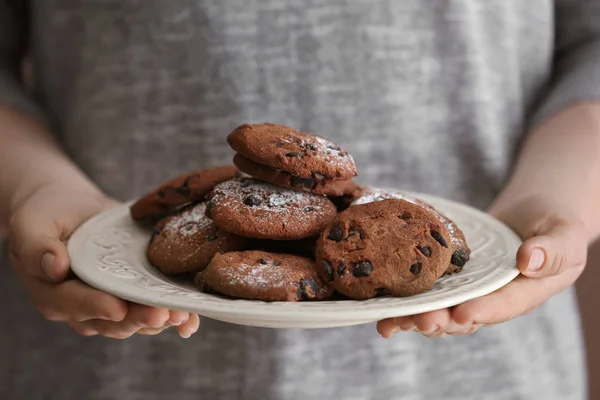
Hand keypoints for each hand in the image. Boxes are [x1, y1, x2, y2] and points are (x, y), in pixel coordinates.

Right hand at [8, 183, 199, 338]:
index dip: (97, 307)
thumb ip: (38, 247)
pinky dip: (173, 319)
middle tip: (161, 314)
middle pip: (112, 321)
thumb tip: (55, 266)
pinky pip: (153, 312)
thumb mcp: (32, 224)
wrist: (70, 208)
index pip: (75, 304)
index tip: (118, 308)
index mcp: (53, 294)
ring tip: (181, 313)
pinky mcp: (134, 296)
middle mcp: (83, 307)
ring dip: (160, 319)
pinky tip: (190, 321)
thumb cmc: (48, 215)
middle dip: (138, 319)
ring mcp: (110, 304)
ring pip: (136, 321)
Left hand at [377, 195, 588, 337]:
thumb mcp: (565, 232)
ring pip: (441, 310)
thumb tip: (529, 260)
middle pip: (464, 316)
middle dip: (441, 320)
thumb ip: (553, 249)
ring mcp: (469, 290)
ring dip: (416, 318)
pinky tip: (381, 309)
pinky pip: (428, 293)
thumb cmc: (555, 222)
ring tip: (392, 322)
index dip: (481, 311)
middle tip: (419, 321)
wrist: (533, 213)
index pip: (503, 306)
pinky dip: (406, 303)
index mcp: (525, 292)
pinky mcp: (450, 279)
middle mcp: (493, 298)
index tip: (461, 313)